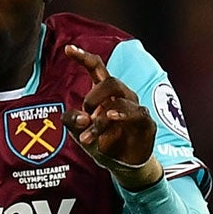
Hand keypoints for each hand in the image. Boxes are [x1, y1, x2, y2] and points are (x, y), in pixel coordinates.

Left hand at [66, 45, 160, 189]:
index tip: (67, 48)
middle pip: (111, 82)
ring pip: (118, 103)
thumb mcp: (80, 133)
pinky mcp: (145, 122)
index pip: (97, 68)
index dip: (83, 57)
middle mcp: (122, 95)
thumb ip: (73, 122)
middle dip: (93, 98)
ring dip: (98, 121)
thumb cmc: (103, 142)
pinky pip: (136, 112)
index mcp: (105, 93)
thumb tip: (80, 117)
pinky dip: (121, 115)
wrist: (122, 164)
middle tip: (86, 117)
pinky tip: (111, 118)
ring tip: (87, 138)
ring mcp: (135, 107)